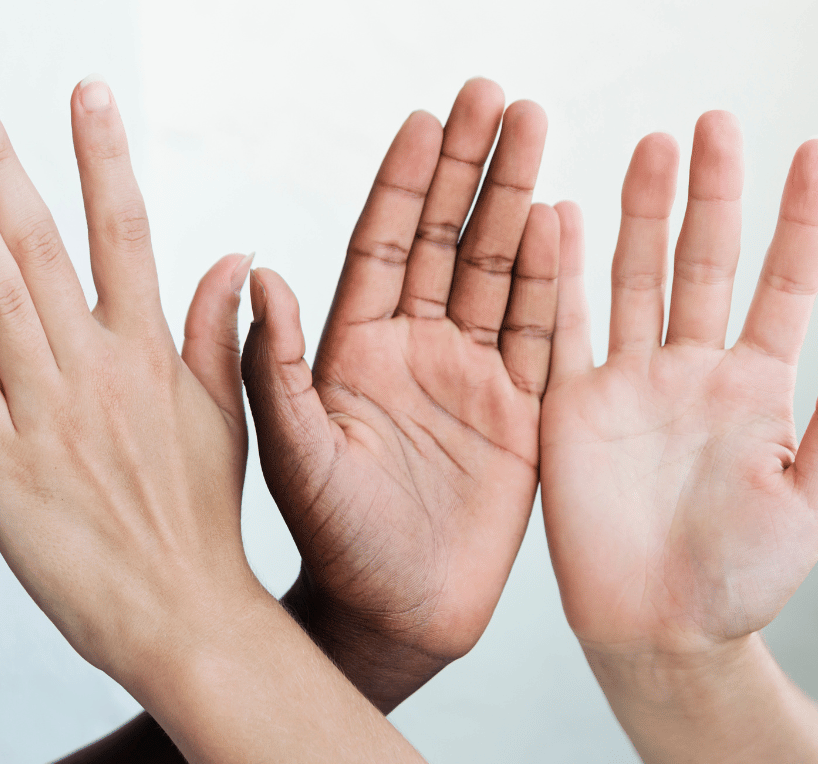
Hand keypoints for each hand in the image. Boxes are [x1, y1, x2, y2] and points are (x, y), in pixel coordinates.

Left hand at [0, 77, 433, 763]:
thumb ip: (216, 332)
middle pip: (43, 243)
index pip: (127, 230)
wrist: (180, 618)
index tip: (84, 91)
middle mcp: (97, 369)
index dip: (103, 155)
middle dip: (0, 161)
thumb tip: (232, 257)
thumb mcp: (224, 419)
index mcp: (151, 353)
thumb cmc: (200, 522)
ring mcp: (45, 413)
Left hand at [241, 78, 553, 710]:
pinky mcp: (518, 410)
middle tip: (494, 96)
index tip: (426, 118)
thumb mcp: (293, 451)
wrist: (392, 613)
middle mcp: (411, 348)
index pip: (382, 243)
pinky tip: (561, 220)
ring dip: (515, 200)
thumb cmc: (331, 539)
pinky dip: (553, 278)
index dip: (404, 181)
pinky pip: (541, 331)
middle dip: (469, 167)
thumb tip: (256, 272)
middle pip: (445, 237)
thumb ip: (275, 366)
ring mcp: (469, 374)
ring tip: (534, 128)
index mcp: (351, 348)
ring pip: (496, 269)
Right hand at [539, 111, 817, 763]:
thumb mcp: (811, 503)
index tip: (815, 154)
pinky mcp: (571, 407)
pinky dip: (558, 276)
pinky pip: (562, 329)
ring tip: (653, 148)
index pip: (783, 284)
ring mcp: (629, 383)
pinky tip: (561, 220)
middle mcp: (691, 371)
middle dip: (712, 193)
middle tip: (714, 125)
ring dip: (642, 215)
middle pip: (703, 262)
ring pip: (635, 280)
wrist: (659, 631)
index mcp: (756, 387)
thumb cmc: (743, 578)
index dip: (801, 220)